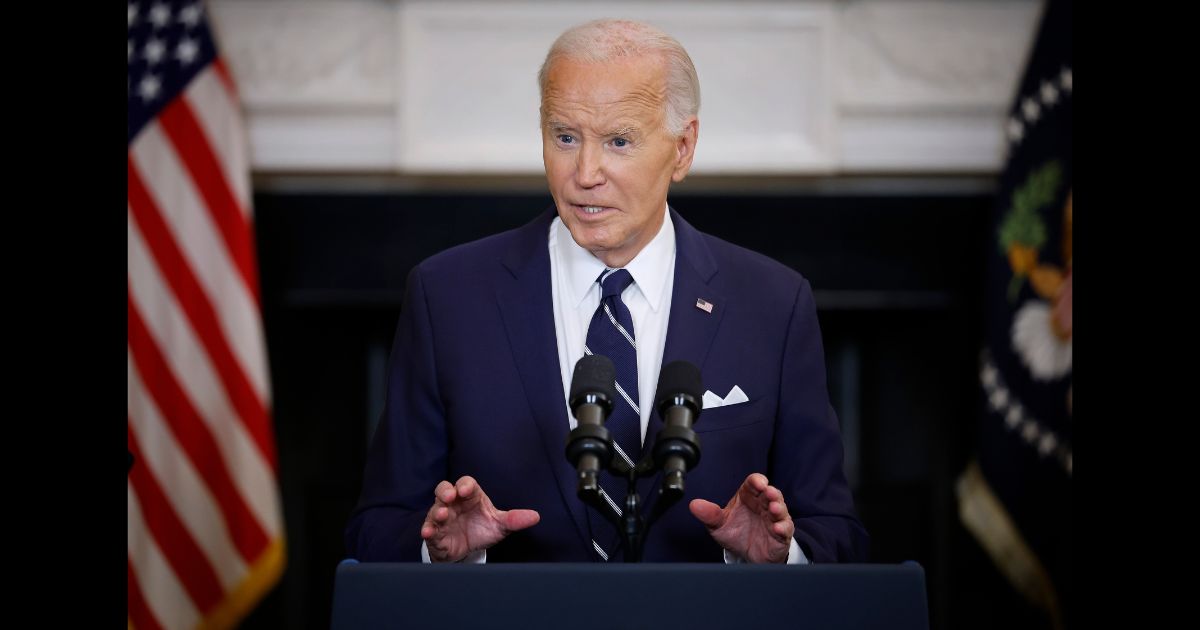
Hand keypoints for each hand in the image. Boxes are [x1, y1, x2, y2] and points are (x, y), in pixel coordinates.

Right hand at [420, 475, 540, 561]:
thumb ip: (514, 519)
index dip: (465, 485)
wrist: (468, 550)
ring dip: (437, 511)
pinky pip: (429, 529)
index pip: (467, 484)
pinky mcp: (435, 533)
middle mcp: (454, 504)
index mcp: (471, 496)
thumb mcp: (499, 525)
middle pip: (445, 489)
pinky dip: (428, 530)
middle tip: (450, 496)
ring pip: (435, 509)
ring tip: (441, 515)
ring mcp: (443, 518)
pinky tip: (429, 533)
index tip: (466, 489)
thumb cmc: (482, 529)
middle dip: (445, 491)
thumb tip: (536, 516)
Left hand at [689, 473, 793, 563]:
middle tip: (768, 492)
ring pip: (780, 509)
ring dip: (778, 508)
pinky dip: (782, 528)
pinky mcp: (781, 534)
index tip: (758, 483)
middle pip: (771, 494)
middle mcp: (763, 505)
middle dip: (771, 492)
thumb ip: (709, 514)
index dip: (757, 481)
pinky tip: (777, 528)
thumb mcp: (719, 525)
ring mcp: (774, 519)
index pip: (754, 483)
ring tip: (773, 509)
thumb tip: (694, 505)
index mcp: (749, 497)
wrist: (747, 555)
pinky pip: (785, 529)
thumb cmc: (736, 533)